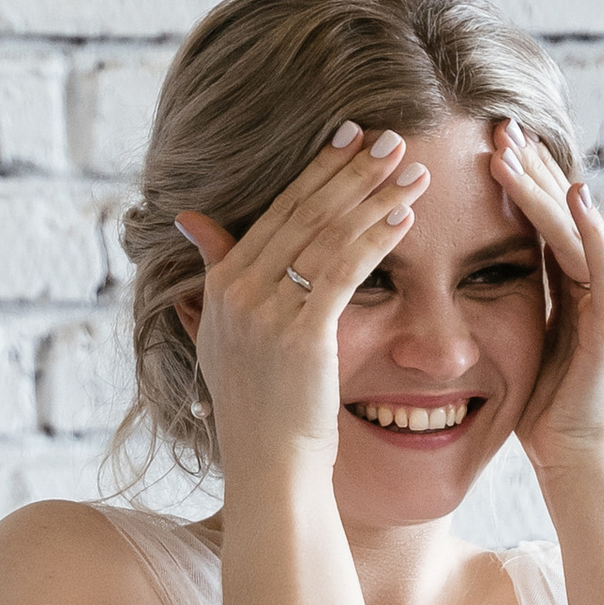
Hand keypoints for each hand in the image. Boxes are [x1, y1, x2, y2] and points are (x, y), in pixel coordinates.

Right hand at [173, 124, 429, 478]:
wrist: (270, 468)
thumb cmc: (259, 409)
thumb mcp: (222, 335)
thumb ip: (214, 271)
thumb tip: (190, 219)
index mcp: (220, 285)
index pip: (277, 210)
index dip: (317, 169)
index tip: (350, 135)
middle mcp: (237, 292)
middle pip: (304, 212)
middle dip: (352, 170)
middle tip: (392, 136)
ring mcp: (266, 312)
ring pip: (329, 234)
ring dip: (375, 196)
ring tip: (412, 170)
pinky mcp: (301, 335)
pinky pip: (346, 271)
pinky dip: (377, 238)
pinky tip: (405, 217)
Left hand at [491, 118, 603, 485]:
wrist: (575, 465)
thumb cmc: (542, 417)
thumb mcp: (518, 348)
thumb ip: (510, 307)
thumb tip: (471, 279)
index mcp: (577, 290)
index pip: (546, 221)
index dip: (521, 182)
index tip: (488, 144)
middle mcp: (601, 286)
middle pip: (563, 213)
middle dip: (531, 168)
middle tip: (498, 125)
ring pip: (577, 228)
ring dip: (546, 186)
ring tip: (515, 147)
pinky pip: (603, 266)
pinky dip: (589, 228)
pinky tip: (573, 194)